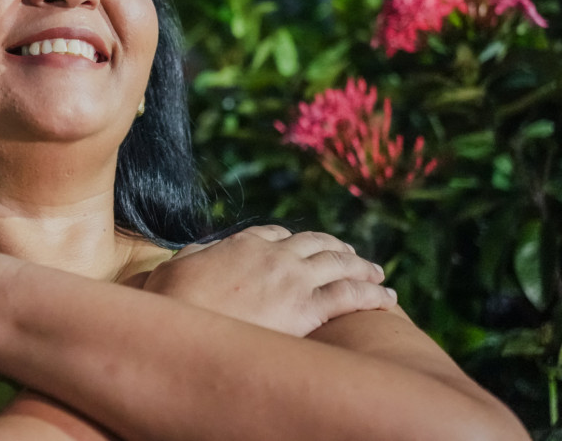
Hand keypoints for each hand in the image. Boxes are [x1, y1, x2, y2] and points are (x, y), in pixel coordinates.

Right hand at [142, 225, 395, 336]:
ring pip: (340, 265)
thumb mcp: (175, 267)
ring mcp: (292, 278)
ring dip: (363, 268)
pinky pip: (350, 296)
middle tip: (352, 257)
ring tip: (378, 274)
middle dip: (337, 249)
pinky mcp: (306, 308)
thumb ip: (194, 256)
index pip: (276, 233)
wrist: (186, 327)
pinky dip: (373, 295)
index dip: (293, 240)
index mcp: (242, 243)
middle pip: (316, 244)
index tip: (302, 248)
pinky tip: (388, 299)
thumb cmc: (173, 301)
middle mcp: (273, 254)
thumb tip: (197, 254)